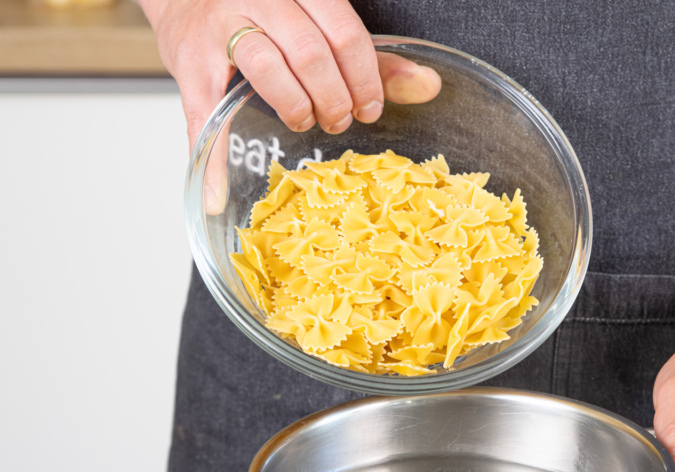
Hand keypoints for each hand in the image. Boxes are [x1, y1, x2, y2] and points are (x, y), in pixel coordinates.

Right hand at [141, 0, 441, 152]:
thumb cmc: (261, 16)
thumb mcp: (316, 25)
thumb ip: (368, 56)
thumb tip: (427, 85)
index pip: (344, 33)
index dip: (365, 79)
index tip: (370, 109)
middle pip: (310, 53)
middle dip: (333, 98)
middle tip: (339, 121)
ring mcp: (220, 28)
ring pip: (268, 68)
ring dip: (296, 108)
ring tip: (304, 121)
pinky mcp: (189, 64)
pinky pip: (204, 114)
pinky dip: (213, 160)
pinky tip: (221, 193)